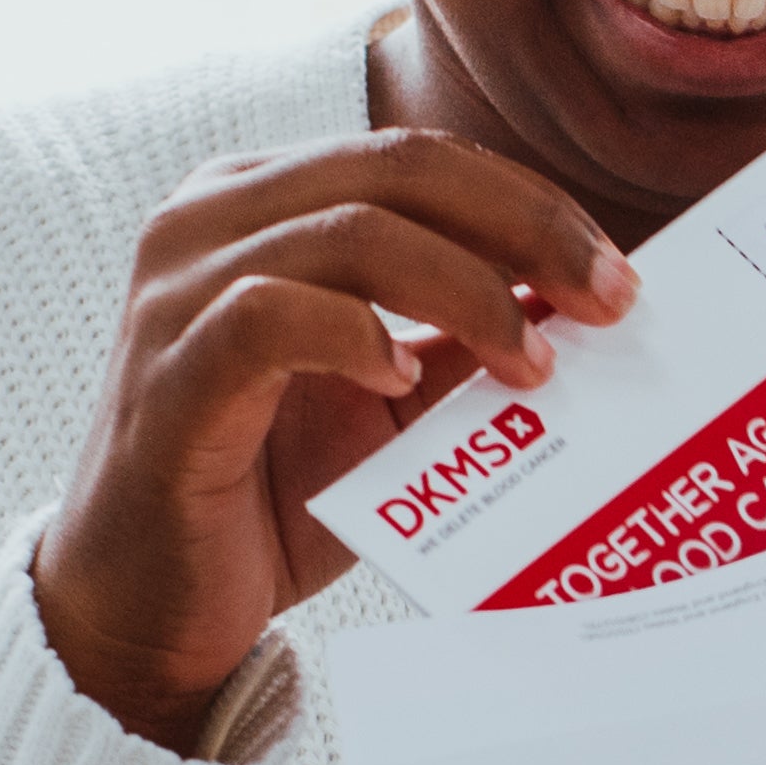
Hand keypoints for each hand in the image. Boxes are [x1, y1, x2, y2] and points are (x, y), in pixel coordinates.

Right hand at [32, 131, 634, 745]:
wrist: (150, 605)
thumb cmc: (265, 493)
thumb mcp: (388, 400)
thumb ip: (459, 337)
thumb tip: (579, 304)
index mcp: (261, 200)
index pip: (418, 159)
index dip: (529, 202)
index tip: (615, 274)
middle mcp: (209, 219)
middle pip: (397, 167)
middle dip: (524, 226)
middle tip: (609, 299)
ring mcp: (177, 291)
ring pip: (348, 229)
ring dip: (465, 290)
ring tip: (529, 364)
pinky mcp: (169, 374)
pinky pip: (269, 316)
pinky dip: (354, 335)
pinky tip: (404, 380)